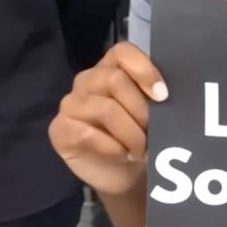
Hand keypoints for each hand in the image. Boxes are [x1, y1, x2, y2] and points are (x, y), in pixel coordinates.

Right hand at [49, 43, 167, 194]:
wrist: (123, 174)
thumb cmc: (139, 138)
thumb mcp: (153, 115)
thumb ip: (156, 98)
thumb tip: (167, 97)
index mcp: (112, 69)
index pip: (122, 52)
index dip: (144, 70)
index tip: (163, 95)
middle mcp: (88, 80)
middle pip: (114, 79)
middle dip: (141, 110)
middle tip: (153, 132)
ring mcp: (71, 104)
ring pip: (105, 108)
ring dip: (131, 133)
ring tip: (141, 149)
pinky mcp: (60, 129)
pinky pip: (86, 133)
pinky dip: (112, 148)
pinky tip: (123, 155)